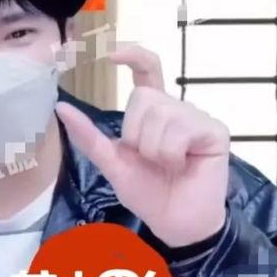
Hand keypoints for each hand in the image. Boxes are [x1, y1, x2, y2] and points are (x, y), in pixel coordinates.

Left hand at [56, 45, 229, 247]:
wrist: (174, 223)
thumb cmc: (147, 192)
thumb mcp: (112, 163)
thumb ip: (89, 136)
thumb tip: (61, 107)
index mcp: (152, 112)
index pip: (146, 70)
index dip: (132, 55)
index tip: (109, 53)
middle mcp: (175, 108)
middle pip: (143, 97)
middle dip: (135, 134)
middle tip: (148, 159)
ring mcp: (197, 117)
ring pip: (160, 114)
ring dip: (153, 149)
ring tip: (166, 165)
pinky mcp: (214, 131)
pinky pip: (180, 130)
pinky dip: (170, 154)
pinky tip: (182, 166)